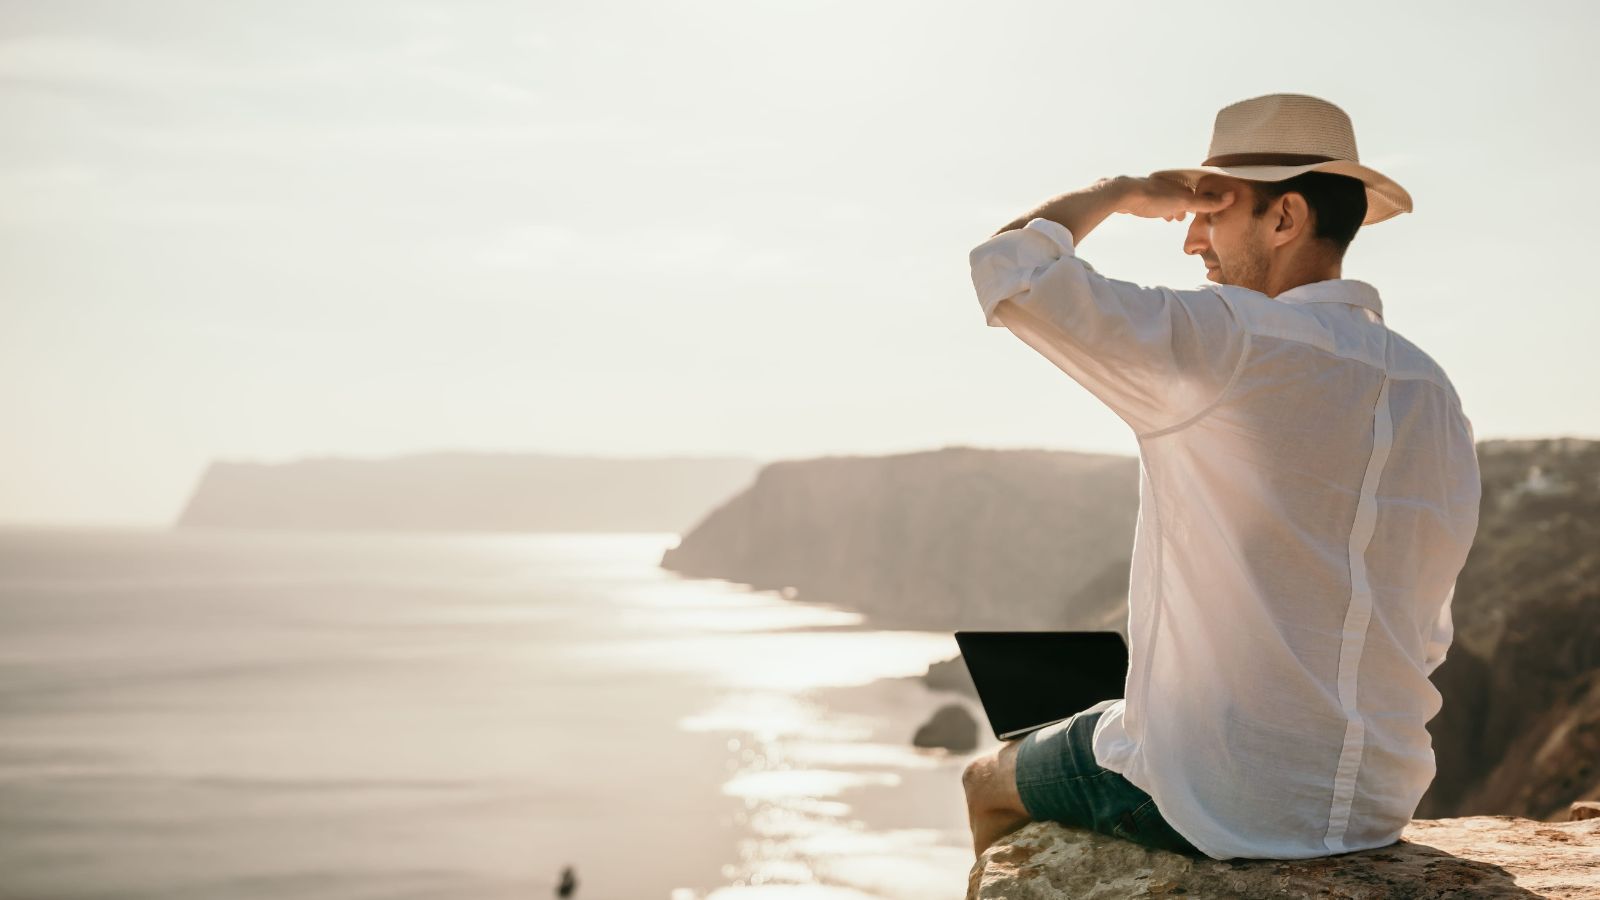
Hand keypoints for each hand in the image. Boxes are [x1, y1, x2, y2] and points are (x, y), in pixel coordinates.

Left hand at [1113, 175, 1234, 221]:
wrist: (1123, 195)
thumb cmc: (1154, 197)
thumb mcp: (1184, 202)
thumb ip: (1207, 203)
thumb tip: (1233, 197)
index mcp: (1180, 182)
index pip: (1199, 190)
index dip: (1206, 200)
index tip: (1211, 210)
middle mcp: (1169, 182)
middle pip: (1184, 194)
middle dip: (1190, 205)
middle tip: (1194, 216)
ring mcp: (1156, 189)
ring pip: (1171, 199)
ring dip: (1176, 208)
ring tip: (1178, 218)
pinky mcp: (1143, 197)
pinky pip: (1158, 202)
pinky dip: (1164, 210)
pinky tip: (1163, 217)